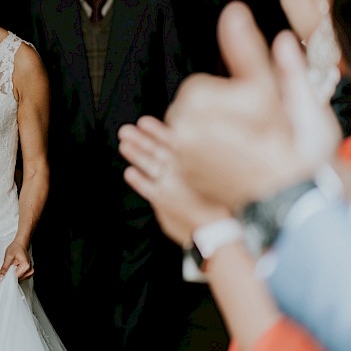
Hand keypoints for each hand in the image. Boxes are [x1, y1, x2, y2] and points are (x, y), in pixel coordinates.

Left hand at [0, 241, 32, 280]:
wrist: (21, 244)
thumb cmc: (16, 247)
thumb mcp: (8, 256)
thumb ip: (4, 268)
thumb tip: (1, 277)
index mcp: (26, 266)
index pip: (15, 277)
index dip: (8, 277)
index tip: (2, 276)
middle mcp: (30, 270)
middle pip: (18, 279)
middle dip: (11, 275)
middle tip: (8, 267)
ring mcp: (30, 272)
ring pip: (19, 279)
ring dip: (13, 274)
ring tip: (12, 266)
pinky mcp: (29, 272)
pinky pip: (21, 277)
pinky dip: (16, 273)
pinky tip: (15, 267)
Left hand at [119, 117, 230, 245]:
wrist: (220, 227)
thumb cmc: (226, 202)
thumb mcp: (219, 174)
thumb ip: (205, 161)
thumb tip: (196, 148)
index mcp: (191, 160)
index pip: (170, 141)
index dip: (157, 131)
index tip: (144, 122)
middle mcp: (177, 169)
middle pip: (155, 149)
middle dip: (140, 139)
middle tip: (126, 130)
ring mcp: (168, 183)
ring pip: (148, 164)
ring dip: (135, 152)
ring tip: (124, 143)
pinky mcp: (162, 199)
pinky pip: (145, 186)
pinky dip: (136, 179)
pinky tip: (129, 172)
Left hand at [162, 3, 336, 208]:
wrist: (296, 203)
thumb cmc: (295, 147)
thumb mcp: (281, 91)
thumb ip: (251, 52)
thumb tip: (234, 13)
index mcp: (201, 102)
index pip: (202, 86)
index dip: (234, 96)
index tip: (256, 112)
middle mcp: (184, 129)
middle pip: (194, 106)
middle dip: (221, 113)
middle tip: (254, 131)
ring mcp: (181, 155)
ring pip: (191, 128)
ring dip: (213, 132)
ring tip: (245, 148)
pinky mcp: (184, 176)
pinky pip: (187, 152)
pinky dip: (206, 153)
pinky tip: (233, 161)